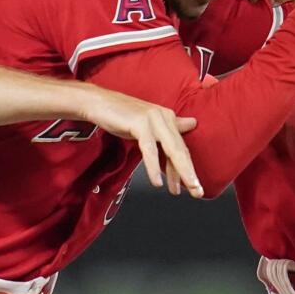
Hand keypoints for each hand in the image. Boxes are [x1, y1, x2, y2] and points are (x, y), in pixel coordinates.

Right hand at [80, 87, 201, 197]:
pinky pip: (149, 150)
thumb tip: (192, 124)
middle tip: (196, 192)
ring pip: (170, 150)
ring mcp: (153, 120)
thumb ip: (170, 127)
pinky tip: (156, 181)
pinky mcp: (140, 124)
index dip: (187, 169)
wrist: (97, 102)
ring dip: (177, 172)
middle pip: (180, 150)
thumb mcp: (148, 123)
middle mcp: (164, 117)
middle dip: (189, 173)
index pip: (180, 148)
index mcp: (168, 118)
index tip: (193, 187)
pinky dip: (153, 167)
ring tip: (178, 190)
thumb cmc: (120, 114)